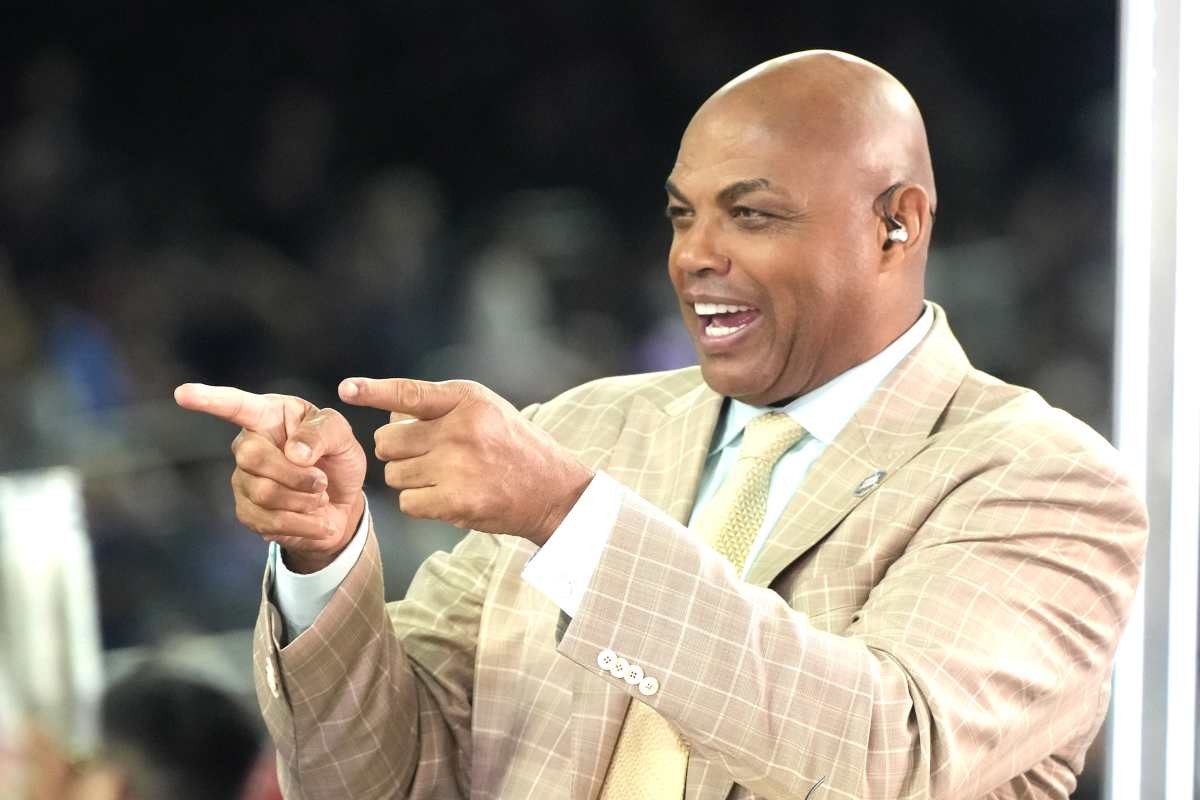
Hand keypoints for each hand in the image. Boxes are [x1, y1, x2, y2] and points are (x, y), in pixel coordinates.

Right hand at [174, 383, 366, 572]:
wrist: (341, 503)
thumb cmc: (336, 459)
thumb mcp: (343, 437)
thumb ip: (324, 433)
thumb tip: (294, 452)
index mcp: (270, 416)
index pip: (237, 406)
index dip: (210, 400)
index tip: (183, 394)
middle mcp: (249, 444)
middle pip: (252, 457)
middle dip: (296, 474)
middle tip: (322, 481)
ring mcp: (243, 479)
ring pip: (264, 493)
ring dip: (304, 500)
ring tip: (320, 498)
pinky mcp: (247, 511)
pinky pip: (269, 521)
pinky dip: (303, 524)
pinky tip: (317, 520)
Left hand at [339, 377, 592, 544]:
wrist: (552, 491)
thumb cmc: (513, 447)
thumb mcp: (486, 410)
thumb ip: (440, 407)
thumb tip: (389, 414)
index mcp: (467, 400)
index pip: (410, 393)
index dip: (374, 391)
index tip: (347, 389)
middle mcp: (461, 429)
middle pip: (389, 441)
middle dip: (399, 451)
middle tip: (428, 456)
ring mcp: (457, 466)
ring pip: (394, 474)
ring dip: (409, 479)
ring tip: (443, 477)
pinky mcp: (456, 501)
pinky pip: (407, 502)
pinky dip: (419, 503)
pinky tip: (445, 497)